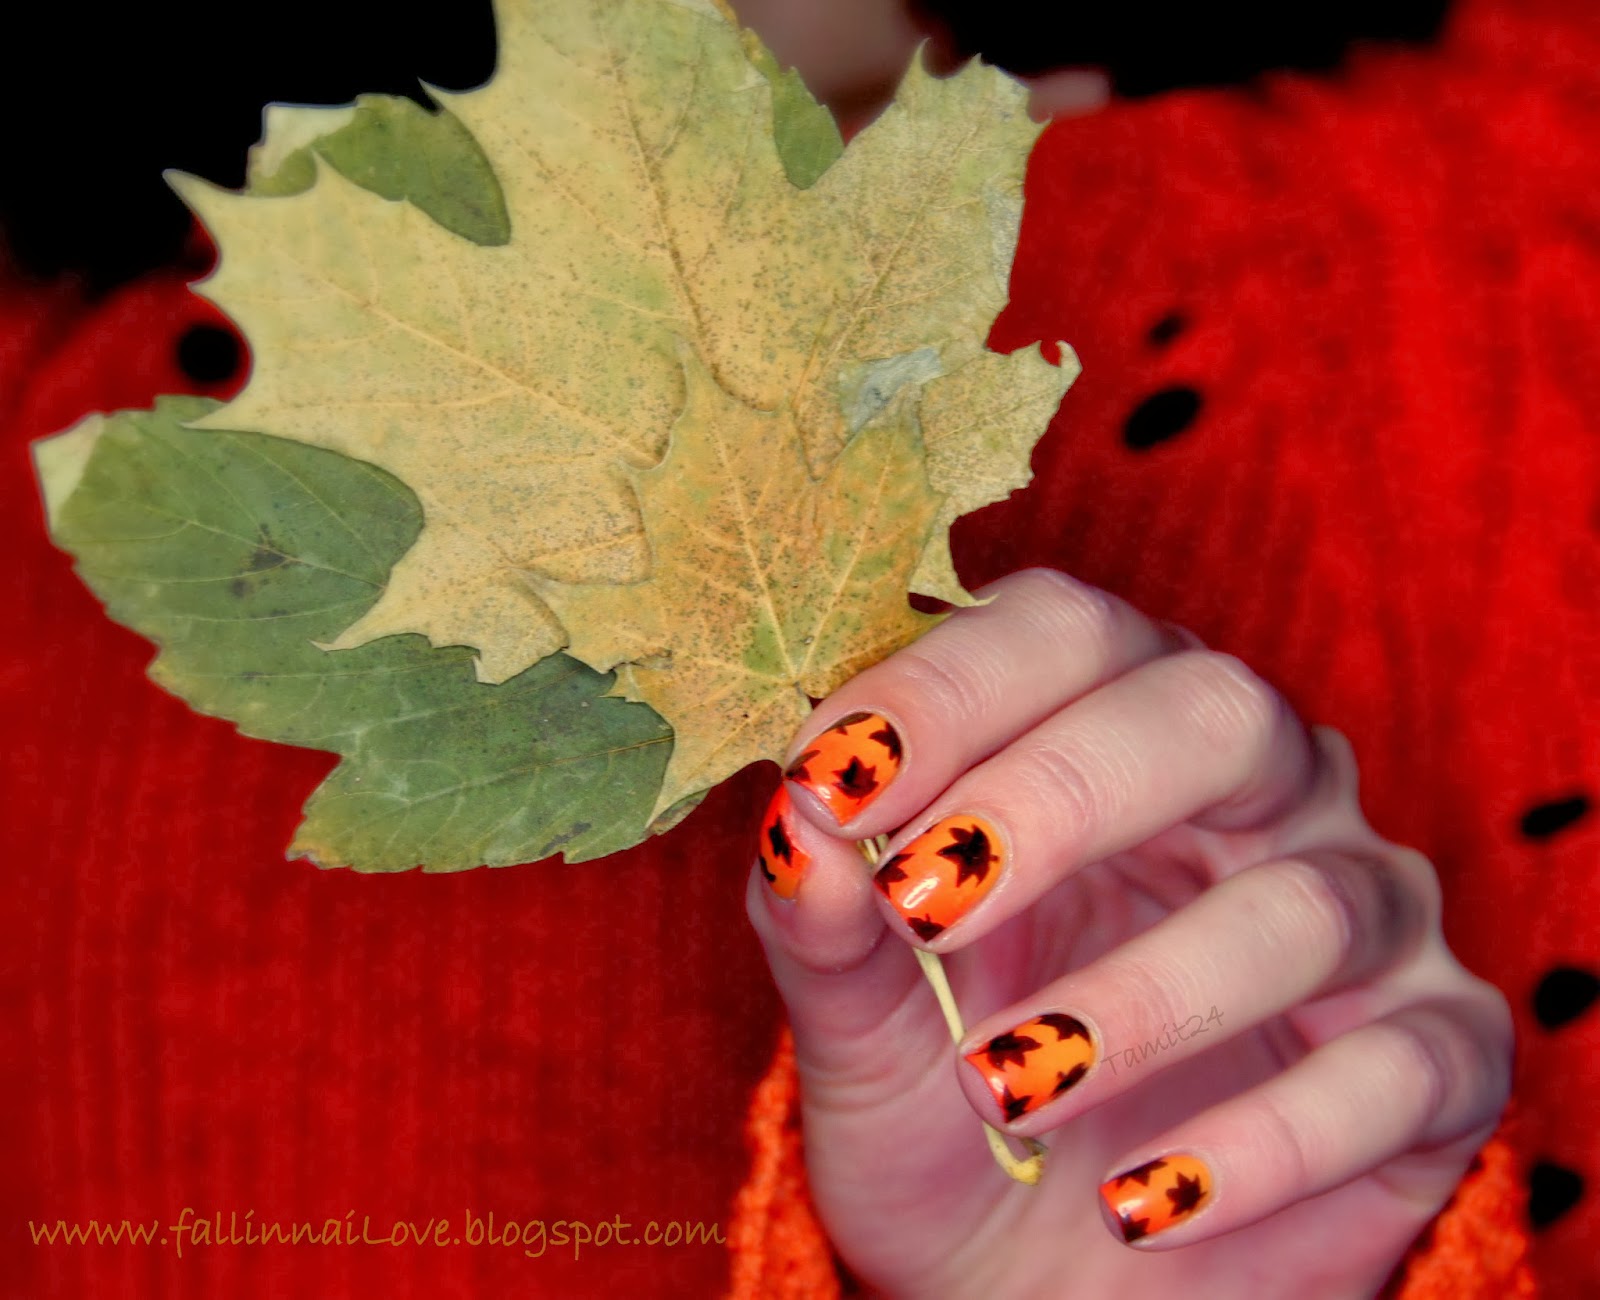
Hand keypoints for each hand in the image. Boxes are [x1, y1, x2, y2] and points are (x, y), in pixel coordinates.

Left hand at [746, 568, 1512, 1297]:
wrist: (1034, 1289)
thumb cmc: (945, 1113)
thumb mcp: (859, 1024)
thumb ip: (823, 920)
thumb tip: (800, 821)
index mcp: (1106, 730)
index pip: (1061, 633)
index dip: (949, 691)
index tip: (835, 781)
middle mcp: (1257, 793)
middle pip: (1217, 713)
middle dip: (1063, 798)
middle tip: (929, 908)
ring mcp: (1361, 915)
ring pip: (1302, 907)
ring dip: (1139, 1007)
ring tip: (1007, 1093)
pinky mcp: (1433, 1056)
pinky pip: (1395, 1072)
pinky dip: (1262, 1149)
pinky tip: (1140, 1204)